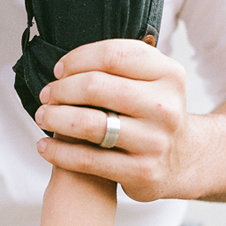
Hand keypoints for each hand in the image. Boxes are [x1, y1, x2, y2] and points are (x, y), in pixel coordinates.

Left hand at [32, 39, 190, 201]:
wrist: (183, 160)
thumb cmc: (151, 113)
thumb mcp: (152, 81)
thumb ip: (121, 66)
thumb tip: (67, 64)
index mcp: (169, 75)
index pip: (113, 55)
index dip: (77, 59)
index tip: (60, 70)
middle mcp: (165, 107)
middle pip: (95, 86)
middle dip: (60, 89)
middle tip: (47, 95)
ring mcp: (155, 141)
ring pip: (87, 123)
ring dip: (54, 117)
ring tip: (43, 116)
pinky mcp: (142, 171)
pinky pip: (86, 159)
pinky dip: (57, 151)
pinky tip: (44, 146)